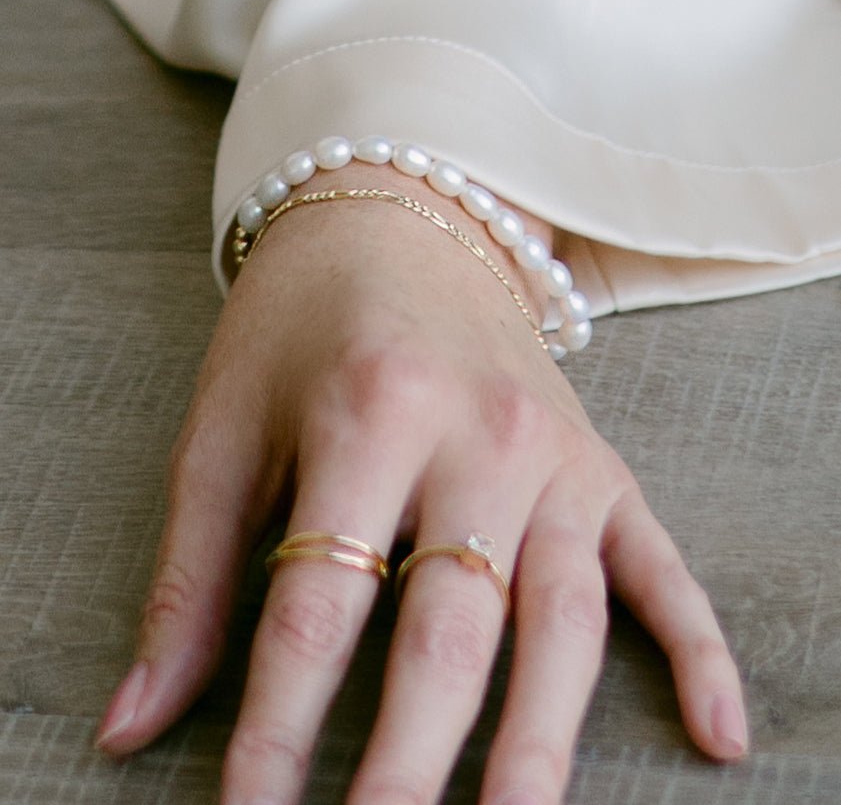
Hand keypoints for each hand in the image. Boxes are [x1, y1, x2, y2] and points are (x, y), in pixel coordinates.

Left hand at [95, 163, 747, 801]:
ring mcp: (556, 456)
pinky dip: (699, 650)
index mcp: (367, 415)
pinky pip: (661, 567)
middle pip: (449, 631)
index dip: (275, 732)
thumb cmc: (300, 328)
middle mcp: (477, 436)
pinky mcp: (604, 466)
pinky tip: (717, 736)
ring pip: (561, 621)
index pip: (318, 610)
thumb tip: (130, 728)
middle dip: (409, 765)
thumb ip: (189, 579)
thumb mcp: (227, 428)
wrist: (406, 220)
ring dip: (537, 744)